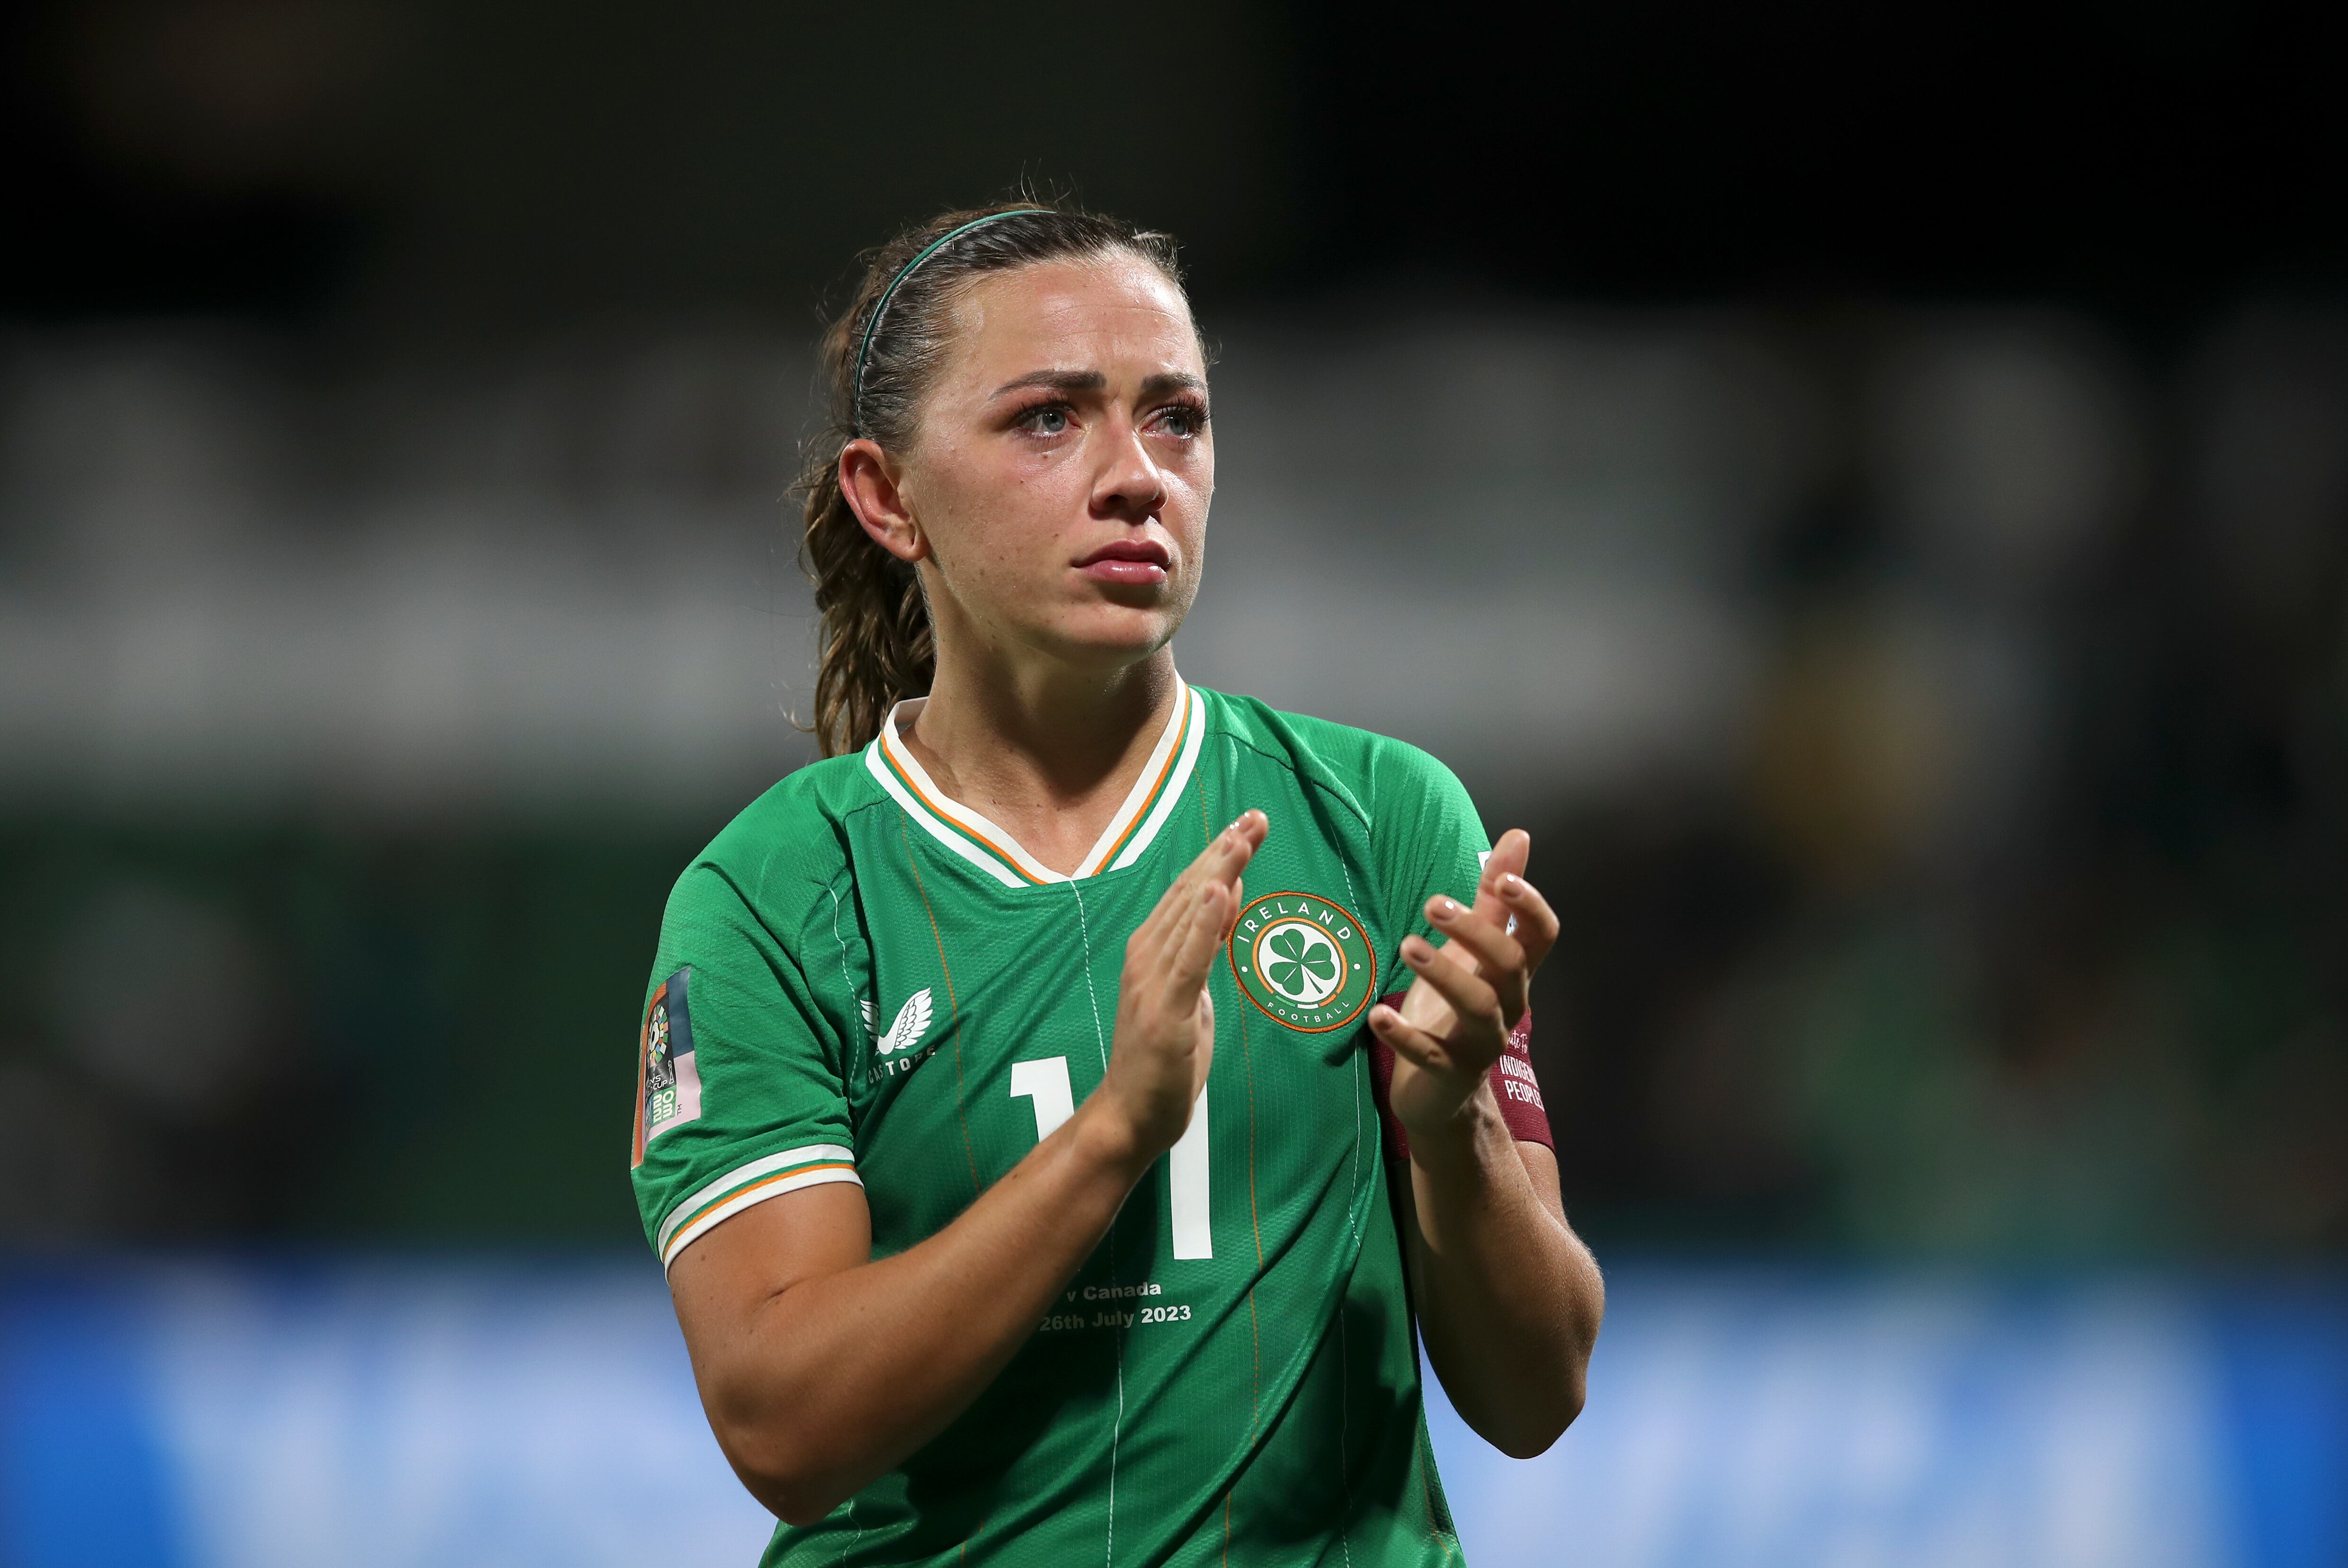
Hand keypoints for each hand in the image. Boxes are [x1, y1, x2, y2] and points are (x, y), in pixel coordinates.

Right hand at [1092, 809, 1266, 1162]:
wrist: (1129, 1116)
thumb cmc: (1161, 1060)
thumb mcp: (1190, 996)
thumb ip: (1203, 949)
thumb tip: (1225, 899)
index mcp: (1150, 951)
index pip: (1189, 891)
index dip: (1218, 855)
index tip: (1248, 823)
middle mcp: (1145, 957)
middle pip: (1190, 893)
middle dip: (1224, 852)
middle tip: (1256, 817)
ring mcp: (1152, 983)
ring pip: (1190, 917)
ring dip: (1218, 874)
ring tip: (1243, 837)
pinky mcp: (1165, 1012)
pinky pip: (1189, 961)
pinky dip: (1204, 923)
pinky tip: (1218, 890)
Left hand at [1368, 828, 1558, 1140]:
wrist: (1440, 1091)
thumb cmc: (1453, 1009)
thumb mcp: (1472, 950)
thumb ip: (1493, 899)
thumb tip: (1519, 836)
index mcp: (1514, 973)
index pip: (1542, 936)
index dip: (1530, 907)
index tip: (1503, 880)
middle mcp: (1508, 1006)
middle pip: (1510, 964)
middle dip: (1476, 931)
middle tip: (1432, 902)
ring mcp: (1480, 1043)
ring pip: (1477, 1005)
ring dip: (1443, 973)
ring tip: (1407, 944)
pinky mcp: (1448, 1072)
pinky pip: (1430, 1053)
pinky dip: (1403, 1035)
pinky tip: (1377, 1015)